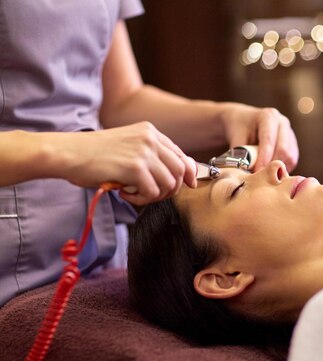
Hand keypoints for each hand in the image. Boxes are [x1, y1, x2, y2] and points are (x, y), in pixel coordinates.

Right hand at [60, 122, 196, 204]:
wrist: (66, 153)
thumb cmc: (93, 154)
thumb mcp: (128, 147)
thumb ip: (152, 156)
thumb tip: (180, 175)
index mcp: (150, 131)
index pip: (181, 155)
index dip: (188, 173)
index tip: (188, 185)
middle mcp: (150, 138)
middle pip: (180, 171)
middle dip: (171, 189)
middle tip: (150, 194)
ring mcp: (144, 152)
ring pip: (169, 184)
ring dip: (154, 195)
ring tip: (133, 193)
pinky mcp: (135, 168)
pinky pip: (153, 192)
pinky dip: (141, 199)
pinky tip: (124, 192)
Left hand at [219, 103, 298, 171]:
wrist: (243, 122)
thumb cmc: (239, 129)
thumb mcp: (236, 138)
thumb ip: (241, 155)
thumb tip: (245, 174)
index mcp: (268, 116)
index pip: (268, 140)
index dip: (264, 158)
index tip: (257, 172)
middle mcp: (282, 123)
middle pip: (283, 149)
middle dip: (272, 165)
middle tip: (260, 178)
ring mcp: (290, 133)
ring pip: (290, 157)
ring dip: (278, 169)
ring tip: (264, 175)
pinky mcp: (293, 145)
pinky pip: (291, 161)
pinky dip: (282, 169)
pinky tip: (271, 172)